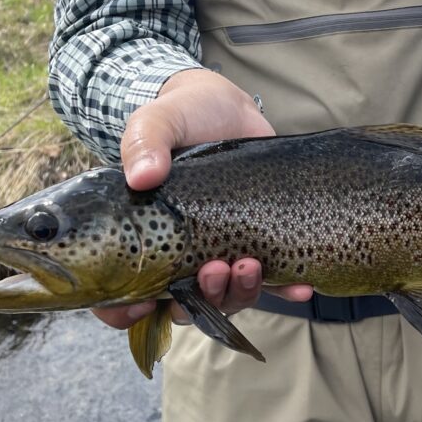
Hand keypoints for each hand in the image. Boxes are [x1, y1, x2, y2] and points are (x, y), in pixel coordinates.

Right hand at [92, 69, 312, 329]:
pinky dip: (285, 290)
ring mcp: (219, 254)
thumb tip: (142, 176)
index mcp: (140, 239)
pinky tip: (300, 288)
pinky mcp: (256, 245)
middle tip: (215, 270)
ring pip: (226, 298)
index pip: (121, 295)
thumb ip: (143, 143)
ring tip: (250, 266)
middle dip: (201, 300)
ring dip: (239, 293)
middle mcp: (178, 257)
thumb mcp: (155, 122)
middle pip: (183, 305)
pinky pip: (271, 280)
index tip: (146, 305)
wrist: (226, 108)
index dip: (126, 313)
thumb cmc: (179, 117)